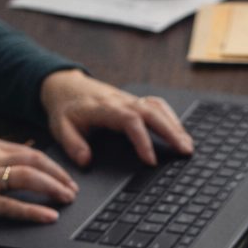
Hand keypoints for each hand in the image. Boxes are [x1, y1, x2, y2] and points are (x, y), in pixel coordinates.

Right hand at [0, 137, 75, 223]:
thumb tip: (27, 149)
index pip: (31, 151)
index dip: (55, 165)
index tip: (69, 177)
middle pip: (35, 162)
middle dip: (60, 176)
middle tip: (75, 191)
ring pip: (26, 178)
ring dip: (53, 189)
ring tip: (68, 201)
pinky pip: (9, 205)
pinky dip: (32, 210)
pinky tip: (48, 217)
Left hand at [40, 69, 192, 167]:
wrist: (65, 86)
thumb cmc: (65, 109)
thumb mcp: (60, 128)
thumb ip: (72, 144)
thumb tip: (85, 161)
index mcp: (104, 107)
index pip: (130, 121)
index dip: (143, 140)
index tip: (151, 160)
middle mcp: (121, 101)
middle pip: (152, 112)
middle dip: (171, 131)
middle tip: (184, 151)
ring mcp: (130, 100)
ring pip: (158, 108)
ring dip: (175, 126)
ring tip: (187, 146)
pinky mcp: (135, 102)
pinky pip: (158, 106)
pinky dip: (171, 118)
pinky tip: (180, 133)